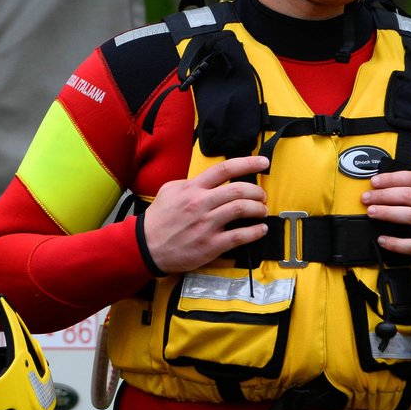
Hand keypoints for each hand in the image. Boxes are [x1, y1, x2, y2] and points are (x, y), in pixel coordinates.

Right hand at [142, 155, 269, 273]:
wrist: (147, 246)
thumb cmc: (159, 219)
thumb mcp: (169, 190)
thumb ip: (190, 182)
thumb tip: (209, 179)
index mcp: (192, 188)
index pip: (225, 169)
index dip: (248, 163)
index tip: (263, 163)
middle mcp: (201, 203)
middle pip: (238, 190)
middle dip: (257, 191)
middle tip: (262, 194)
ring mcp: (207, 224)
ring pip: (241, 209)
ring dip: (258, 209)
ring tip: (262, 210)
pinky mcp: (211, 245)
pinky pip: (239, 236)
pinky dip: (255, 232)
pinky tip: (261, 229)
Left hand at [364, 170, 410, 254]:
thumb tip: (399, 189)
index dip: (391, 178)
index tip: (375, 181)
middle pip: (408, 194)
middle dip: (383, 194)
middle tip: (367, 197)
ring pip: (409, 214)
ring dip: (387, 212)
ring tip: (372, 212)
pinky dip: (396, 242)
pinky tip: (383, 240)